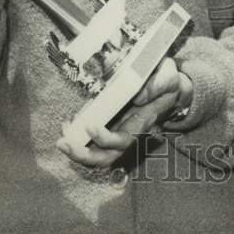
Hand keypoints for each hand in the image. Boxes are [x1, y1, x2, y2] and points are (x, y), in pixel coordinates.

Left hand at [57, 57, 192, 168]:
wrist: (171, 86)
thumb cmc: (168, 81)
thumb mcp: (170, 77)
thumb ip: (157, 84)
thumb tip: (137, 96)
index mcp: (143, 123)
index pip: (123, 141)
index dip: (105, 138)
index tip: (91, 125)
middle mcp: (129, 132)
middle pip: (107, 156)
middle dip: (84, 155)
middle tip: (65, 143)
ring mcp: (118, 131)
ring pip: (98, 154)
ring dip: (78, 152)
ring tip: (62, 141)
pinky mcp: (110, 124)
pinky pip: (93, 140)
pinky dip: (78, 138)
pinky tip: (67, 126)